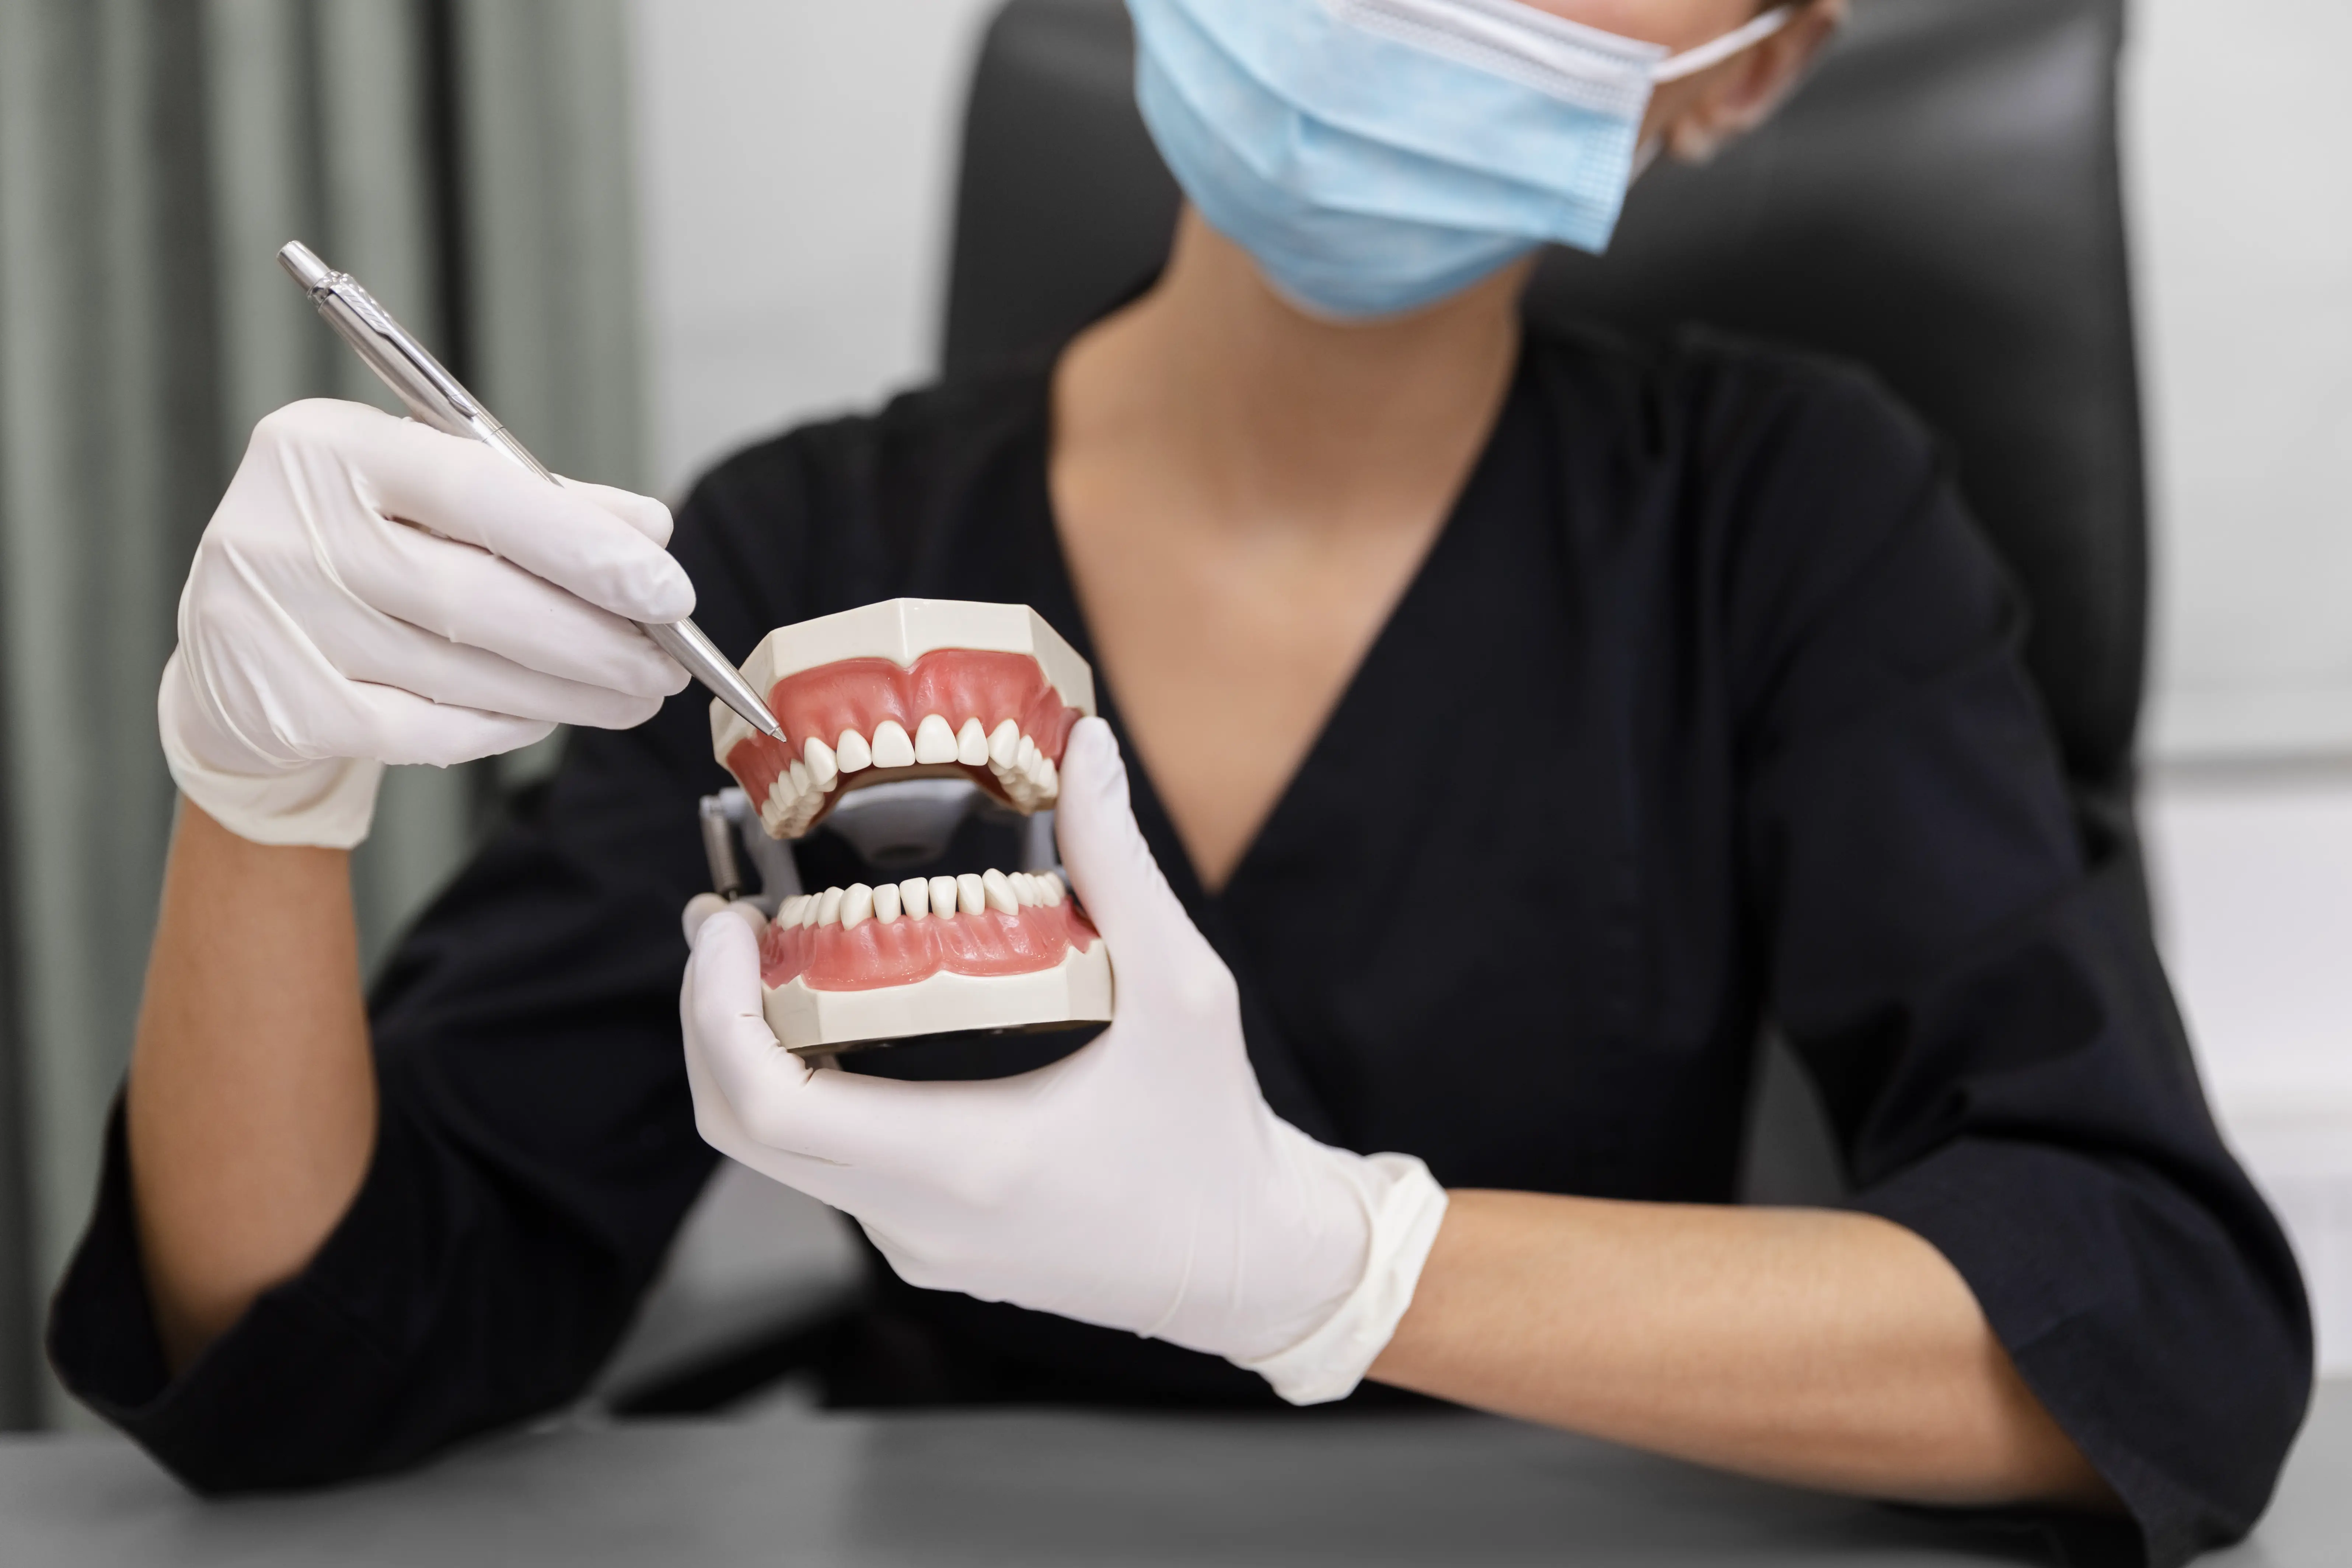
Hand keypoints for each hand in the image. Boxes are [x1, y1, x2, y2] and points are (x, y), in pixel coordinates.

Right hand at [159, 398, 693, 847]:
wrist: (229, 654)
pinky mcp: (284, 706)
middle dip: (595, 639)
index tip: (668, 591)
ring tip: (635, 694)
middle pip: (479, 595)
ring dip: (570, 691)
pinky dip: (503, 727)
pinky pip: (428, 729)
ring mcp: (278, 619)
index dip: (585, 546)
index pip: (478, 491)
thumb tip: (651, 531)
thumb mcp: (428, 502)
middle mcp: (287, 526)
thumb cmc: (353, 555)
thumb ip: (541, 507)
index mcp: (328, 446)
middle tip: (668, 664)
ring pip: (465, 671)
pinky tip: (547, 717)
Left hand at [681, 718, 1448, 1401]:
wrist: (1248, 1267)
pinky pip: (832, 1168)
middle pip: (742, 1130)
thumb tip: (1085, 751)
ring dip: (756, 1054)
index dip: (714, 1011)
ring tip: (773, 955)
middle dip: (711, 1020)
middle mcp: (912, 1218)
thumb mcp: (1184, 991)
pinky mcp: (930, 1246)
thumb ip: (1119, 866)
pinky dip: (809, 1091)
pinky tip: (843, 1020)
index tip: (726, 928)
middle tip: (727, 923)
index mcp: (957, 1162)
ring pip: (782, 1153)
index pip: (764, 1106)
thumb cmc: (1216, 1143)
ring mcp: (914, 1243)